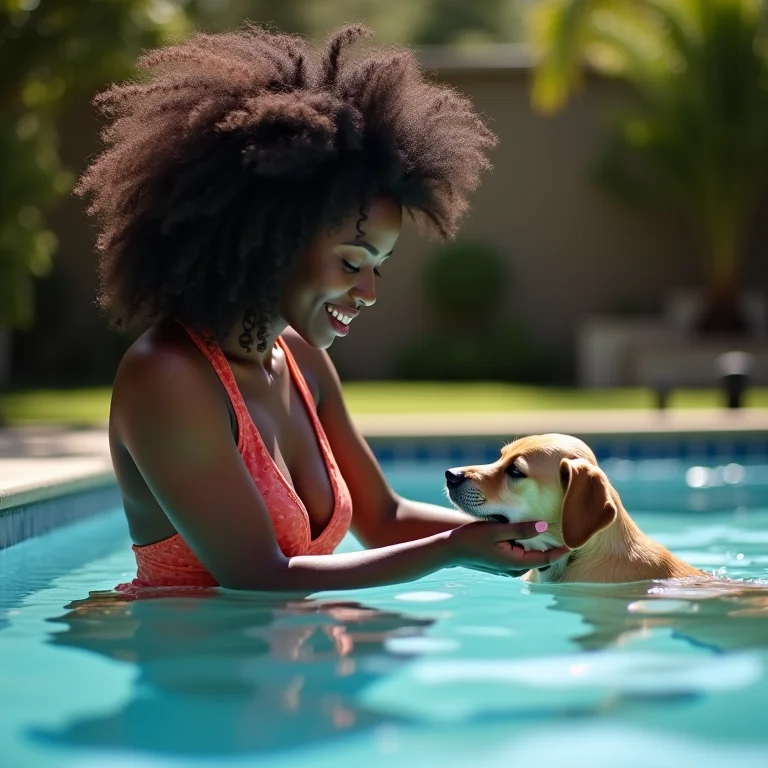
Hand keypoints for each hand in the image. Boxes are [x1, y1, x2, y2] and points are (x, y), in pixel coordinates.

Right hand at [445, 520, 569, 577]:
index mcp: (515, 563)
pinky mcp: (502, 564)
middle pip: (540, 559)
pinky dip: (527, 547)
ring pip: (530, 557)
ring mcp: (507, 569)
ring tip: (552, 532)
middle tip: (567, 532)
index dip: (562, 550)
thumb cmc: (472, 538)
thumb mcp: (497, 530)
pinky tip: (529, 535)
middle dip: (553, 548)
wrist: (449, 550)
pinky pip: (521, 556)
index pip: (546, 559)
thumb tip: (544, 526)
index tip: (576, 540)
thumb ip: (521, 529)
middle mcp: (514, 570)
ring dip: (539, 547)